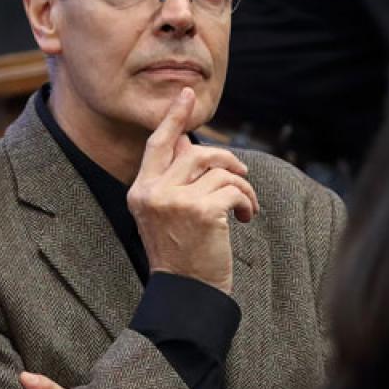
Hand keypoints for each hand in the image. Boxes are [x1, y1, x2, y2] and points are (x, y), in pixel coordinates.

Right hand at [127, 87, 259, 293]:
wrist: (186, 294)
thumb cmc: (181, 255)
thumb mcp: (167, 214)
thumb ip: (174, 179)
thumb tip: (188, 143)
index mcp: (141, 191)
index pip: (158, 144)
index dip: (173, 117)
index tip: (186, 94)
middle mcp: (153, 192)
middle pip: (197, 152)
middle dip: (227, 160)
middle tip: (242, 174)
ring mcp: (176, 201)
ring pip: (220, 170)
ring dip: (241, 186)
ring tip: (244, 206)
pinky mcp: (201, 212)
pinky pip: (234, 189)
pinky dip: (247, 201)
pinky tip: (246, 218)